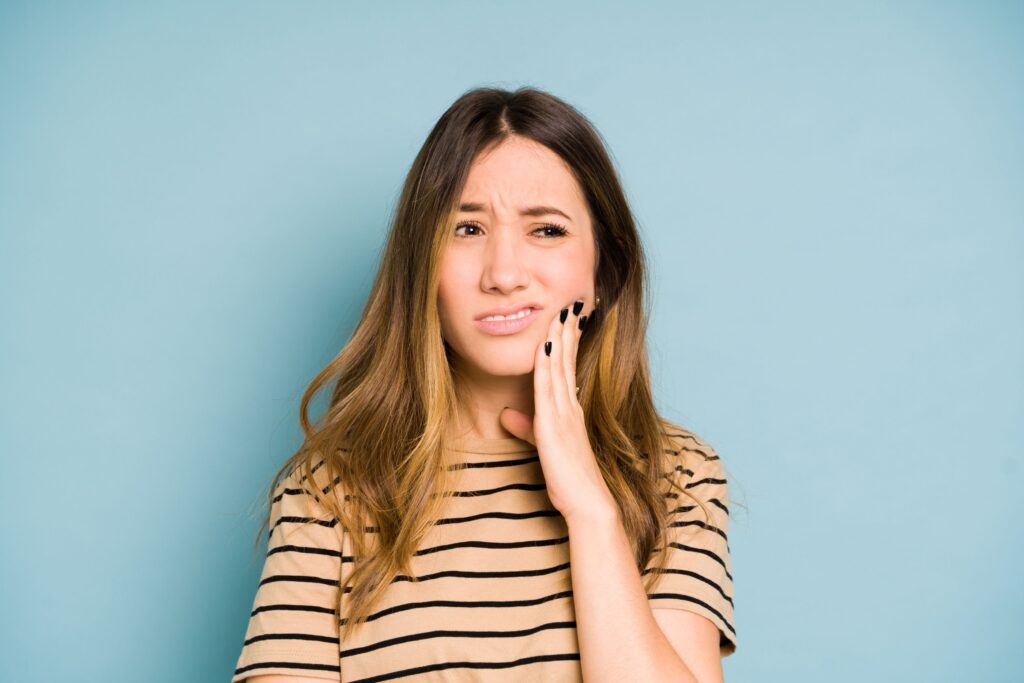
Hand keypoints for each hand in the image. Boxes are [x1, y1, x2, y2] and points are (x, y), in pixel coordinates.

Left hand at [499, 298, 616, 521]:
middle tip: (573, 301)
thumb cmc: (569, 480)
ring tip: (563, 311)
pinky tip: (544, 346)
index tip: (570, 317)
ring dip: (560, 338)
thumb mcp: (543, 448)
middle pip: (566, 360)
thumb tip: (508, 415)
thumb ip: (527, 429)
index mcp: (570, 410)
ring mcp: (564, 414)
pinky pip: (549, 389)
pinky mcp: (555, 426)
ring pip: (559, 368)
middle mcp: (569, 407)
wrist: (588, 503)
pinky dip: (546, 366)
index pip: (568, 367)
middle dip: (568, 330)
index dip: (568, 341)